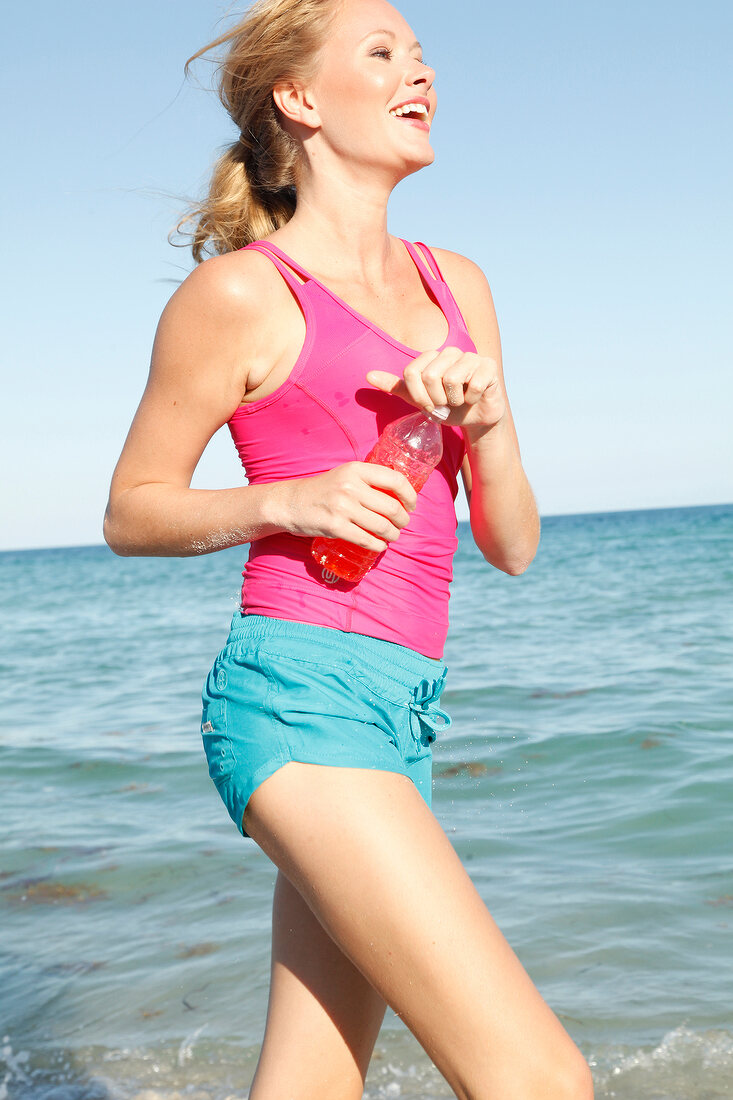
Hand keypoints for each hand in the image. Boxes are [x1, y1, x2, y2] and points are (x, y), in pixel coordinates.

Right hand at [272, 462, 417, 551]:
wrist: (290, 502)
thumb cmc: (323, 490)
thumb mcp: (345, 475)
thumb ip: (368, 480)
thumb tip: (399, 494)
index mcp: (356, 469)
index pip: (396, 480)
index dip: (410, 496)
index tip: (412, 506)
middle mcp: (350, 486)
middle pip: (392, 507)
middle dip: (403, 520)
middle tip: (402, 524)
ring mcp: (342, 507)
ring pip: (382, 526)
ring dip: (393, 535)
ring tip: (393, 536)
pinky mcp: (335, 527)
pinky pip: (366, 540)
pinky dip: (378, 545)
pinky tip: (380, 545)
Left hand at [367, 347, 504, 428]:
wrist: (476, 418)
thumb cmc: (448, 407)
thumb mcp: (419, 399)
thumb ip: (396, 387)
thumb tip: (368, 375)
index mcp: (431, 357)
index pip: (411, 373)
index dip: (419, 397)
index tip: (429, 405)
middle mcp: (450, 352)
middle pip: (430, 376)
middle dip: (437, 400)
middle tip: (446, 405)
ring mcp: (470, 356)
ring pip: (451, 379)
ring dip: (454, 401)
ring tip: (460, 401)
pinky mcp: (489, 365)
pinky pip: (474, 384)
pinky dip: (472, 399)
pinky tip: (475, 398)